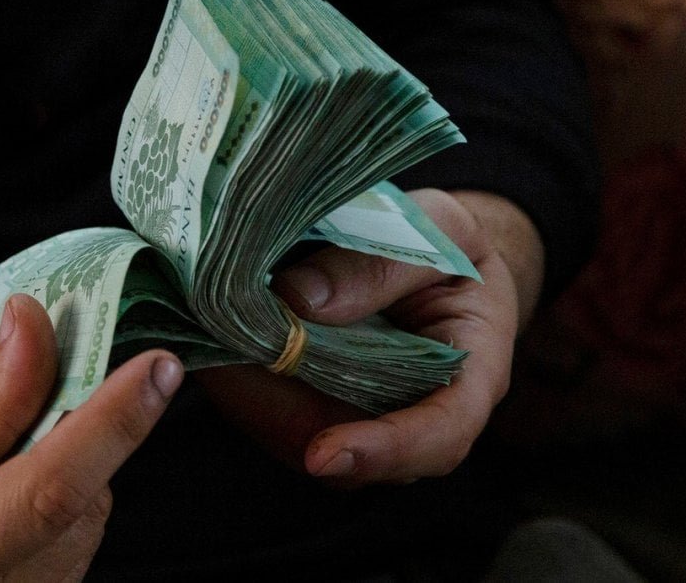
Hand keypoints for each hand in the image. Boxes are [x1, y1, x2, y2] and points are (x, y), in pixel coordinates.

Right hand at [0, 294, 182, 580]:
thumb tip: (33, 332)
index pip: (50, 488)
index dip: (111, 422)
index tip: (157, 368)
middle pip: (80, 498)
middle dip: (72, 429)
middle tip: (32, 381)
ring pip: (83, 521)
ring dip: (57, 470)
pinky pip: (68, 549)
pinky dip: (50, 507)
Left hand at [196, 189, 542, 485]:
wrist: (436, 254)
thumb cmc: (448, 243)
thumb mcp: (434, 230)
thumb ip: (378, 264)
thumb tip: (299, 300)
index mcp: (473, 374)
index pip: (441, 433)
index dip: (385, 450)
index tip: (324, 454)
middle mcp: (418, 414)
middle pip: (356, 452)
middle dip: (286, 418)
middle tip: (227, 365)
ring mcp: (366, 419)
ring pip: (304, 439)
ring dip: (254, 402)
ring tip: (212, 346)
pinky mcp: (321, 409)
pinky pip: (278, 417)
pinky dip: (243, 387)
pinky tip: (215, 345)